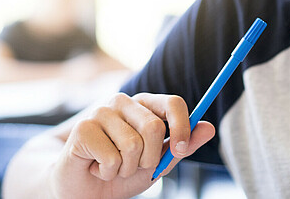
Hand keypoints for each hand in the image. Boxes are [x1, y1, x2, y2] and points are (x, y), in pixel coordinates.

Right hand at [49, 92, 215, 198]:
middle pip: (154, 128)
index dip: (182, 127)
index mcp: (144, 106)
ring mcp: (101, 111)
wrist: (80, 187)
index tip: (181, 150)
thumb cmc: (119, 171)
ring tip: (111, 166)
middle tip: (132, 166)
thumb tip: (210, 128)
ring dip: (125, 169)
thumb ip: (181, 147)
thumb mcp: (156, 163)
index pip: (173, 103)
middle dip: (149, 159)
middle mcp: (123, 102)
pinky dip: (107, 172)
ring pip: (133, 145)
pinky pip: (112, 158)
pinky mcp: (83, 127)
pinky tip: (95, 167)